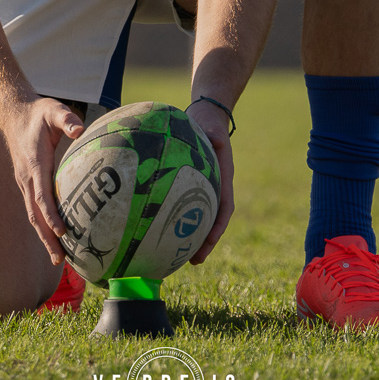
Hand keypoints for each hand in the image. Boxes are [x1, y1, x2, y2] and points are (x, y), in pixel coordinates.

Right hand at [3, 96, 84, 264]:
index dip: (52, 216)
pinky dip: (44, 226)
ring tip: (59, 260)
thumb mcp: (54, 110)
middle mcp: (27, 179)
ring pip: (34, 216)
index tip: (61, 233)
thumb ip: (67, 119)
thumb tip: (80, 129)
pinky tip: (55, 238)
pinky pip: (36, 209)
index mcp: (35, 165)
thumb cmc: (38, 113)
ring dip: (45, 237)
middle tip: (60, 261)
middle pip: (36, 215)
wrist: (14, 114)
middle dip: (47, 238)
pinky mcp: (28, 184)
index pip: (42, 196)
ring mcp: (26, 183)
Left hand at [185, 99, 235, 264]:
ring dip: (190, 238)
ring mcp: (203, 189)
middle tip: (194, 262)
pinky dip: (173, 220)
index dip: (218, 227)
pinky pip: (181, 207)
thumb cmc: (209, 122)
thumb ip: (215, 134)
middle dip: (204, 243)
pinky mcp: (189, 187)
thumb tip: (216, 135)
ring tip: (174, 257)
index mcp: (224, 179)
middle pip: (211, 222)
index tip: (210, 241)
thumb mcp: (213, 127)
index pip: (224, 208)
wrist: (207, 117)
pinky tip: (154, 230)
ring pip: (198, 219)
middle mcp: (215, 188)